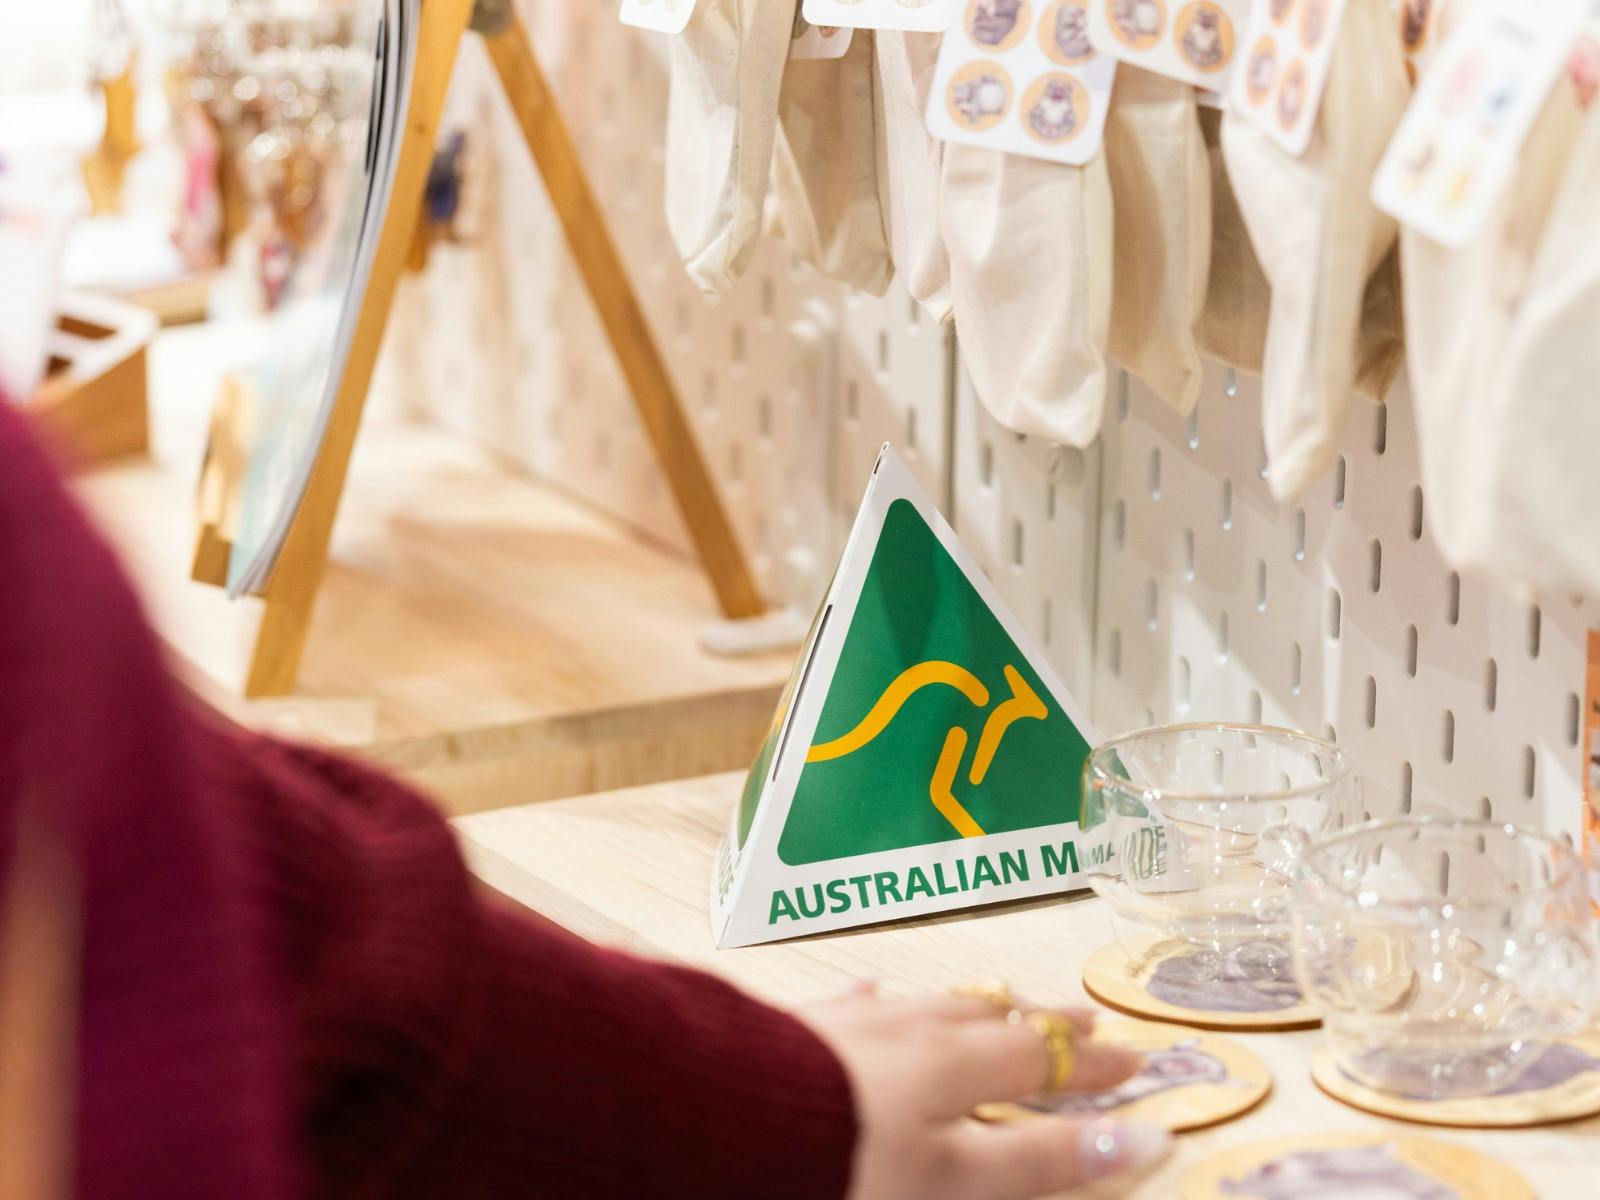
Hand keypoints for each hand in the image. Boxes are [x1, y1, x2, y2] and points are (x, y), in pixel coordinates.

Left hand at [797, 987, 1166, 1199]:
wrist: (717, 1129)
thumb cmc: (844, 1163)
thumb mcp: (956, 1181)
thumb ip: (1041, 1160)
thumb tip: (1139, 1141)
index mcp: (954, 1063)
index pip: (1043, 1059)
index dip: (1092, 1065)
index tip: (1136, 1058)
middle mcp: (907, 1030)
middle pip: (991, 1021)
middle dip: (1040, 1024)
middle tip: (1079, 1019)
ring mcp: (849, 1023)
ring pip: (927, 1005)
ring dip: (973, 1006)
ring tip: (998, 1003)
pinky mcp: (797, 1029)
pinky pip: (853, 1004)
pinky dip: (881, 1002)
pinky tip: (876, 991)